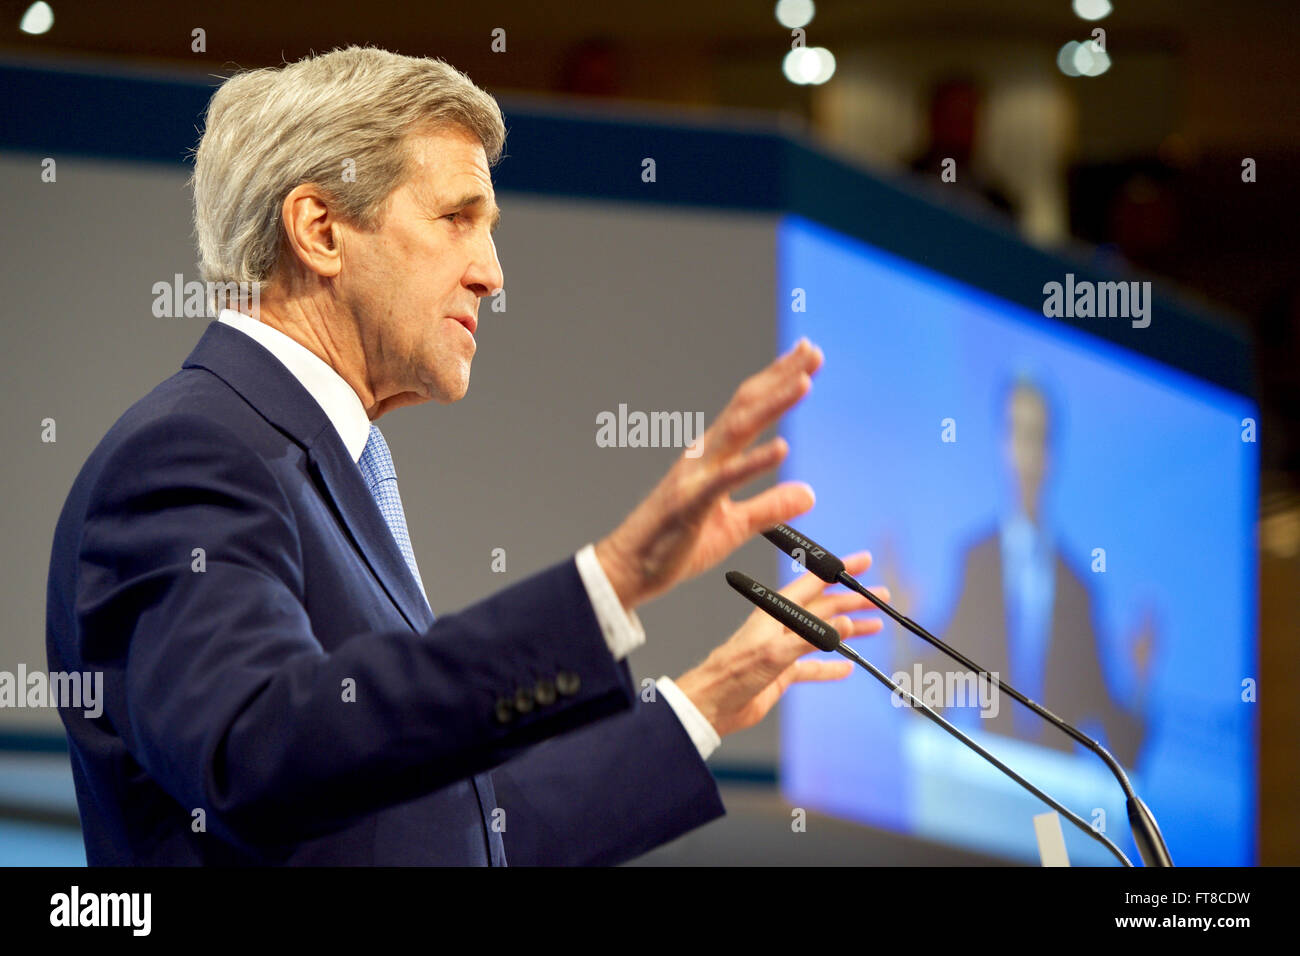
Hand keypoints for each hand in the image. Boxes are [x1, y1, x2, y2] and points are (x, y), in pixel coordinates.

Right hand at [595, 339, 823, 609]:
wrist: (629, 569)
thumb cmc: (675, 544)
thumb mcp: (735, 527)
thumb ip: (771, 506)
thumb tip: (809, 493)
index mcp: (713, 457)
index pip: (750, 409)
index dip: (778, 380)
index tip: (807, 355)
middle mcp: (704, 456)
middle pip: (747, 406)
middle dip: (781, 376)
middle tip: (813, 350)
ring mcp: (696, 476)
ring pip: (739, 430)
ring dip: (773, 404)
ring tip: (805, 382)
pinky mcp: (691, 503)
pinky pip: (727, 479)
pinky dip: (755, 462)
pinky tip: (782, 448)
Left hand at [674, 552, 887, 737]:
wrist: (712, 704)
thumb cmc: (734, 673)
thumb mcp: (776, 653)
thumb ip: (812, 637)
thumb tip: (847, 622)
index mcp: (777, 611)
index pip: (815, 584)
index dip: (840, 571)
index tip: (864, 562)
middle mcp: (782, 625)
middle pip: (824, 608)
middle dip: (853, 602)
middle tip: (882, 598)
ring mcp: (783, 649)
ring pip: (823, 635)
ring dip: (848, 630)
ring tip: (875, 627)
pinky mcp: (782, 672)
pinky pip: (812, 667)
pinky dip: (830, 667)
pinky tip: (847, 668)